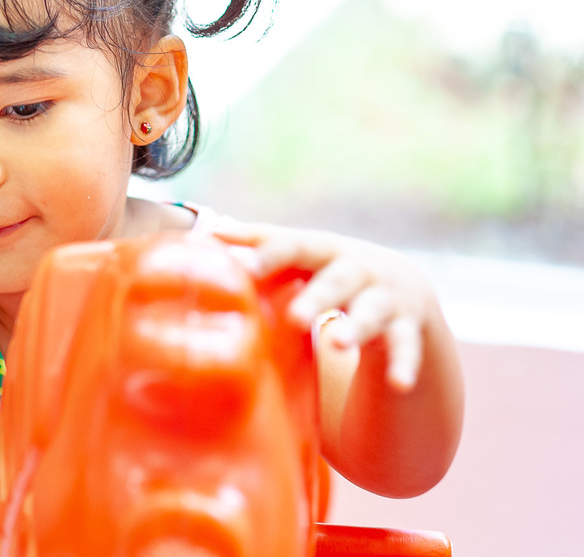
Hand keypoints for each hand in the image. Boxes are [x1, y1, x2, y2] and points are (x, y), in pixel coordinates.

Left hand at [212, 221, 437, 390]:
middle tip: (294, 319)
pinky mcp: (407, 329)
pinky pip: (406, 348)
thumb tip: (210, 233)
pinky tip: (399, 384)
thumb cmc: (330, 268)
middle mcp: (359, 270)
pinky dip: (405, 365)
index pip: (295, 246)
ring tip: (338, 343)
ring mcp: (386, 299)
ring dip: (356, 327)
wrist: (401, 286)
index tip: (245, 265)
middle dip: (317, 298)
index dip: (271, 254)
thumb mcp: (303, 254)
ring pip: (371, 312)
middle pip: (336, 280)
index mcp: (325, 249)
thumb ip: (262, 244)